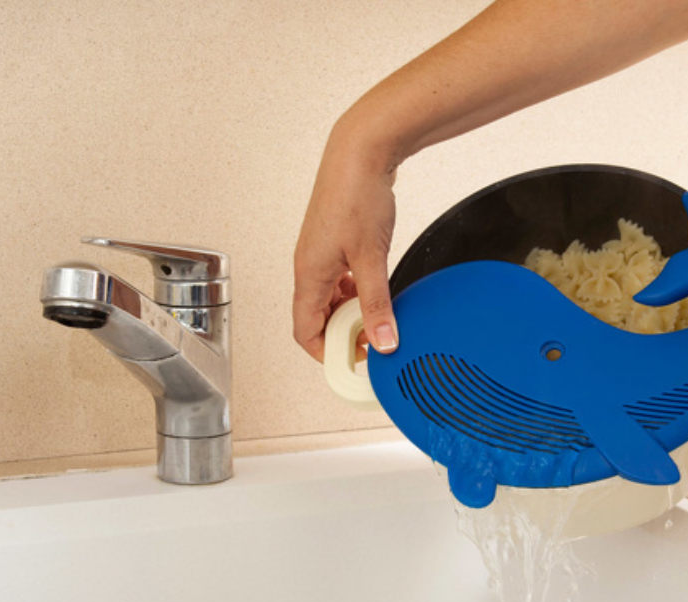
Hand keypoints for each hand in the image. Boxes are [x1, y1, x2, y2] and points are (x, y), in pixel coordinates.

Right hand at [292, 131, 399, 362]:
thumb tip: (383, 341)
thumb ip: (377, 304)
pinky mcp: (334, 242)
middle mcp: (308, 266)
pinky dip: (355, 291)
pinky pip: (339, 279)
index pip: (304, 331)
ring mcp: (320, 253)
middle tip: (373, 339)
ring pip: (329, 298)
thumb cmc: (357, 195)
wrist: (360, 152)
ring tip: (378, 314)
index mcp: (308, 274)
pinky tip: (376, 288)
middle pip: (317, 318)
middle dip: (343, 334)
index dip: (325, 354)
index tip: (353, 363)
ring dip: (351, 311)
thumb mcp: (372, 258)